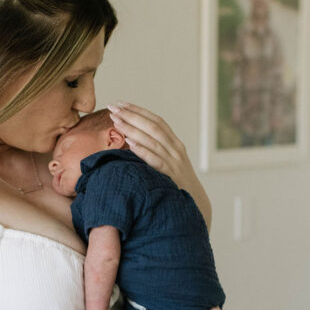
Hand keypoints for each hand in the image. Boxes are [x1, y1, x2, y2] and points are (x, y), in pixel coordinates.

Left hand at [106, 102, 211, 228]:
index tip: (121, 103)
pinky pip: (156, 161)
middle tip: (114, 108)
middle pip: (153, 127)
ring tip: (117, 122)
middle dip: (133, 115)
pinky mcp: (171, 176)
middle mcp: (176, 149)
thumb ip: (154, 151)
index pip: (156, 121)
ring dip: (133, 129)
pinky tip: (131, 144)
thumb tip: (131, 141)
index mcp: (175, 144)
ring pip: (153, 140)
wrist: (195, 206)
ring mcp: (174, 162)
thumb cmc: (176, 184)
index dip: (139, 111)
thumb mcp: (168, 163)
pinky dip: (143, 151)